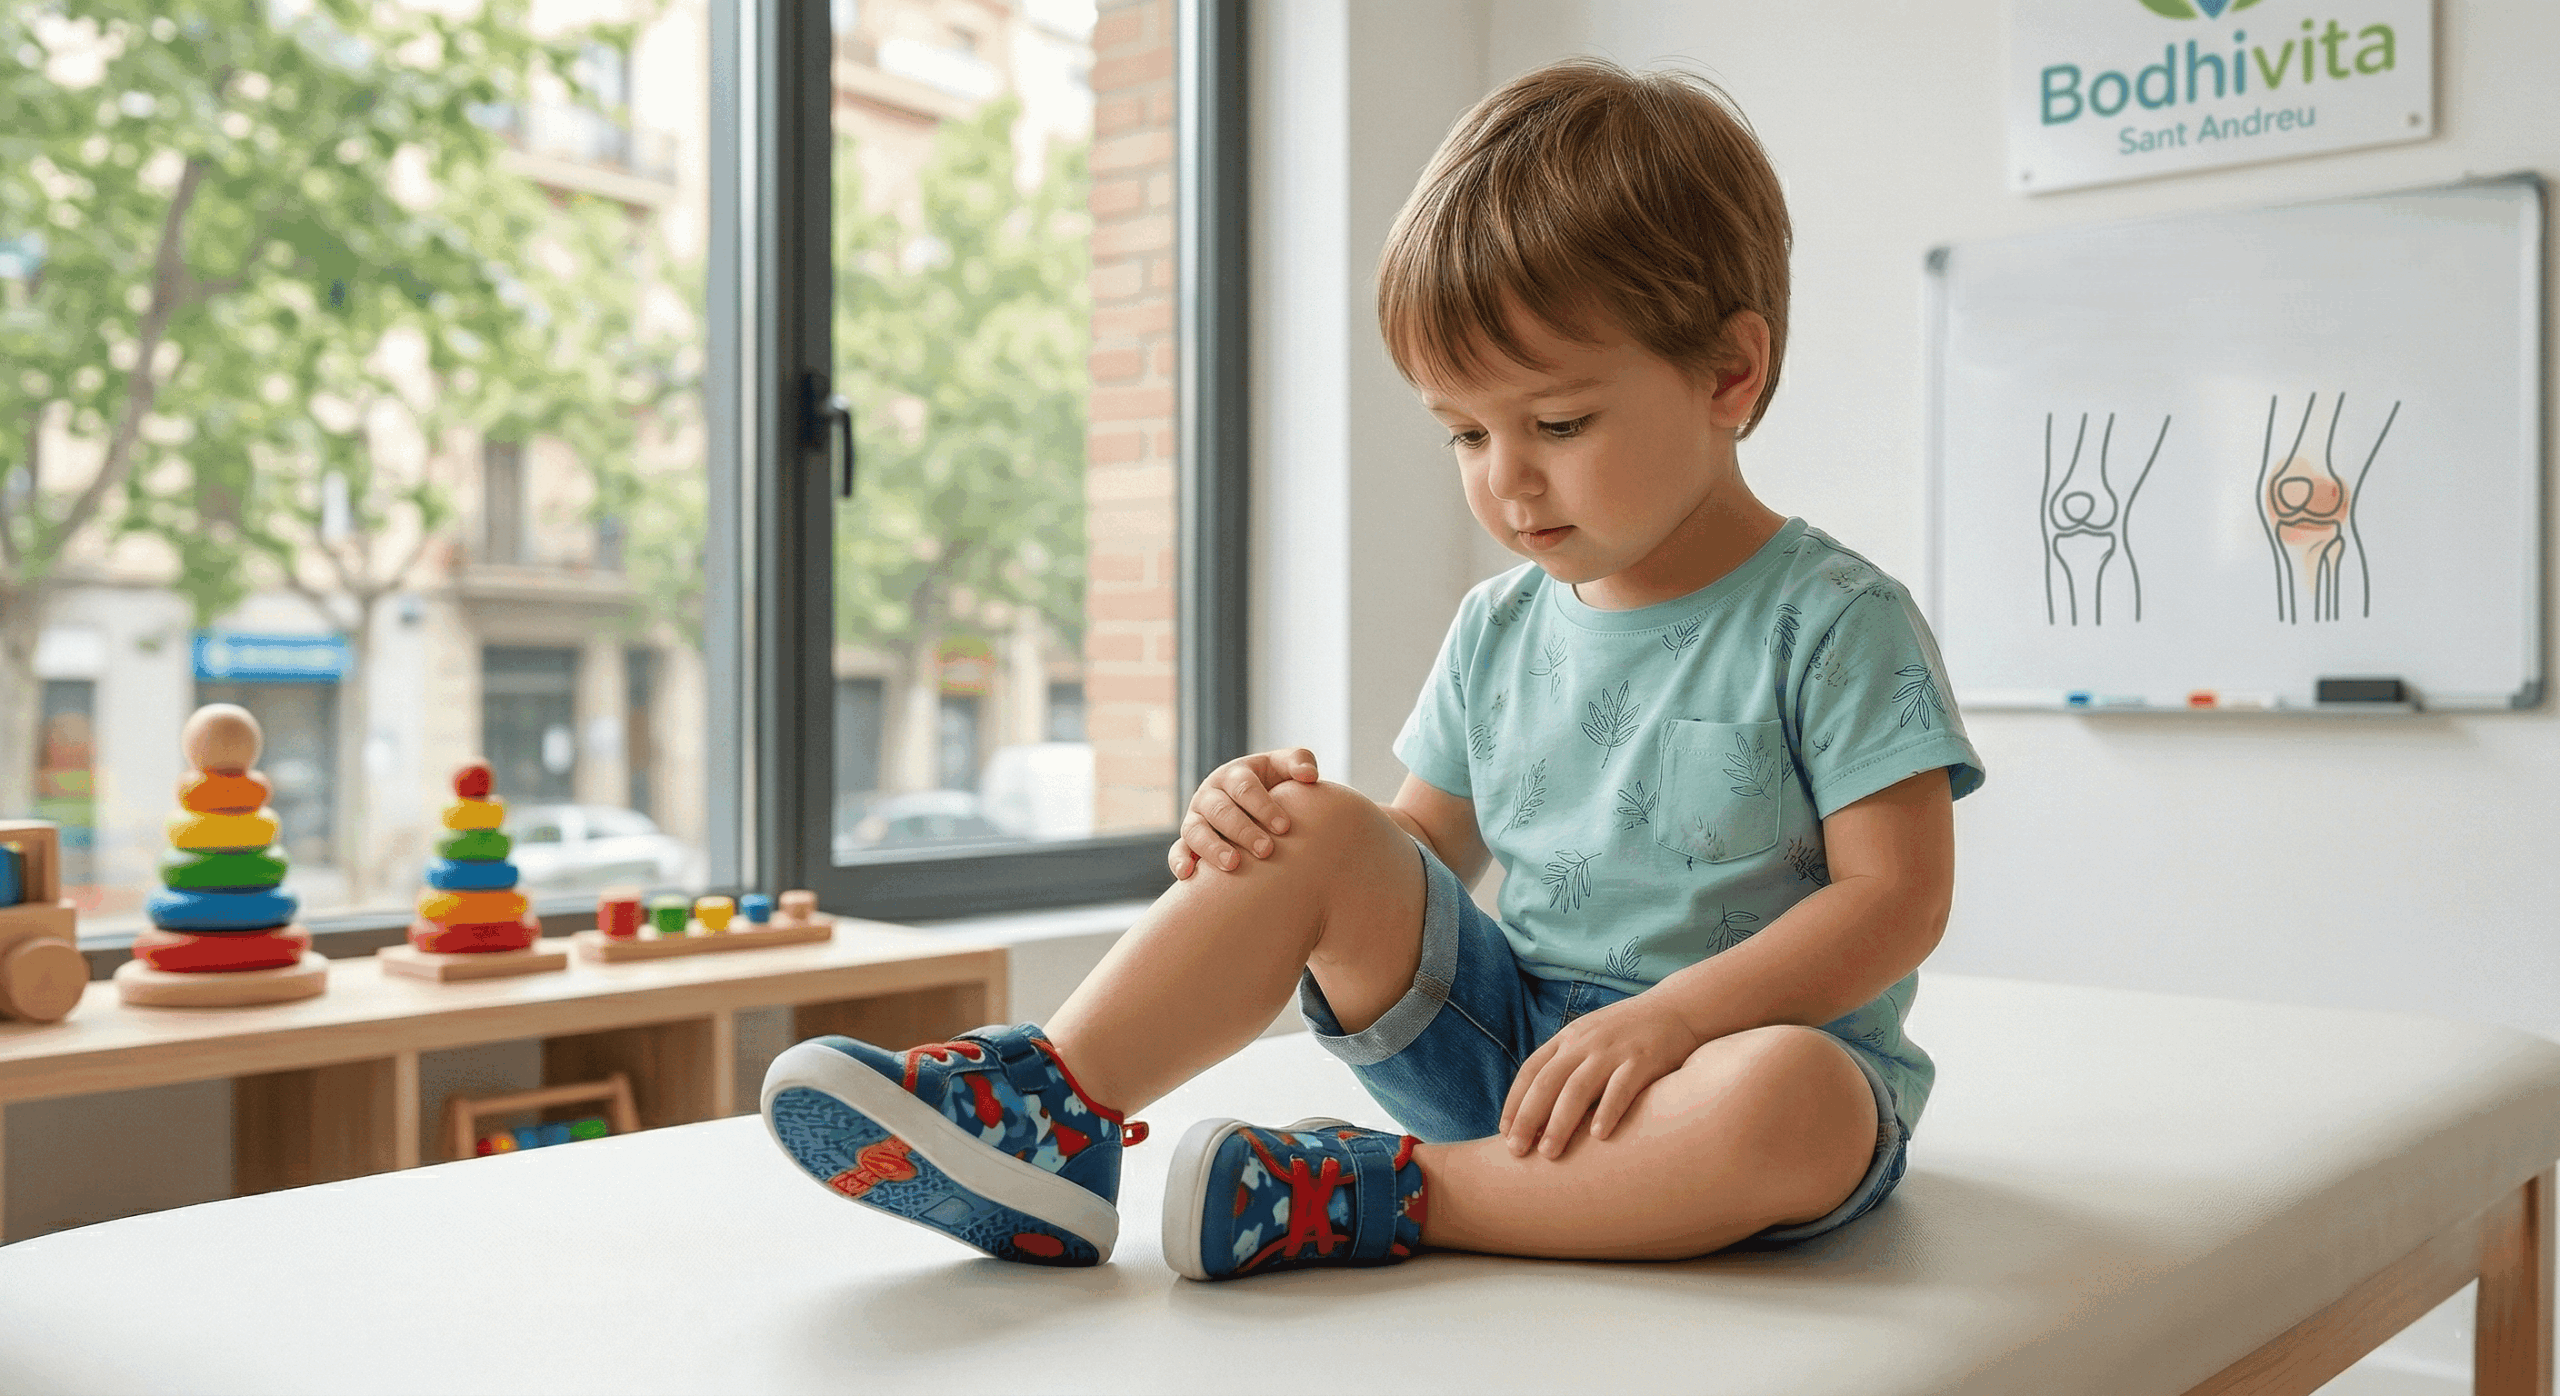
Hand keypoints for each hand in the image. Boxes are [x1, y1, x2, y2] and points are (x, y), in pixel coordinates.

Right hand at [1169, 748, 1320, 878]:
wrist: (1255, 810)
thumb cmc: (1274, 787)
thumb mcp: (1284, 768)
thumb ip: (1299, 761)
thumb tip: (1309, 775)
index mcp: (1234, 775)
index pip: (1244, 786)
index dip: (1263, 805)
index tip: (1284, 827)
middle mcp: (1210, 795)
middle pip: (1220, 810)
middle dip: (1243, 830)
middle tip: (1266, 850)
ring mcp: (1196, 818)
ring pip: (1196, 830)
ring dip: (1213, 847)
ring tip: (1233, 865)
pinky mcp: (1187, 841)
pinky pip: (1177, 851)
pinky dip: (1180, 861)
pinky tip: (1188, 875)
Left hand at [1498, 992, 1702, 1159]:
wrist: (1677, 1008)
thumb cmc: (1628, 1033)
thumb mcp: (1590, 1039)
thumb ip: (1567, 1066)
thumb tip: (1539, 1111)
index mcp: (1568, 1038)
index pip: (1531, 1070)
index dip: (1515, 1101)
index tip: (1505, 1132)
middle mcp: (1585, 1043)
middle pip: (1547, 1082)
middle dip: (1528, 1117)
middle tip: (1516, 1151)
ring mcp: (1614, 1050)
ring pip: (1578, 1088)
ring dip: (1560, 1122)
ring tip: (1549, 1153)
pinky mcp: (1643, 1059)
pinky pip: (1621, 1087)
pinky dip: (1608, 1110)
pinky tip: (1598, 1136)